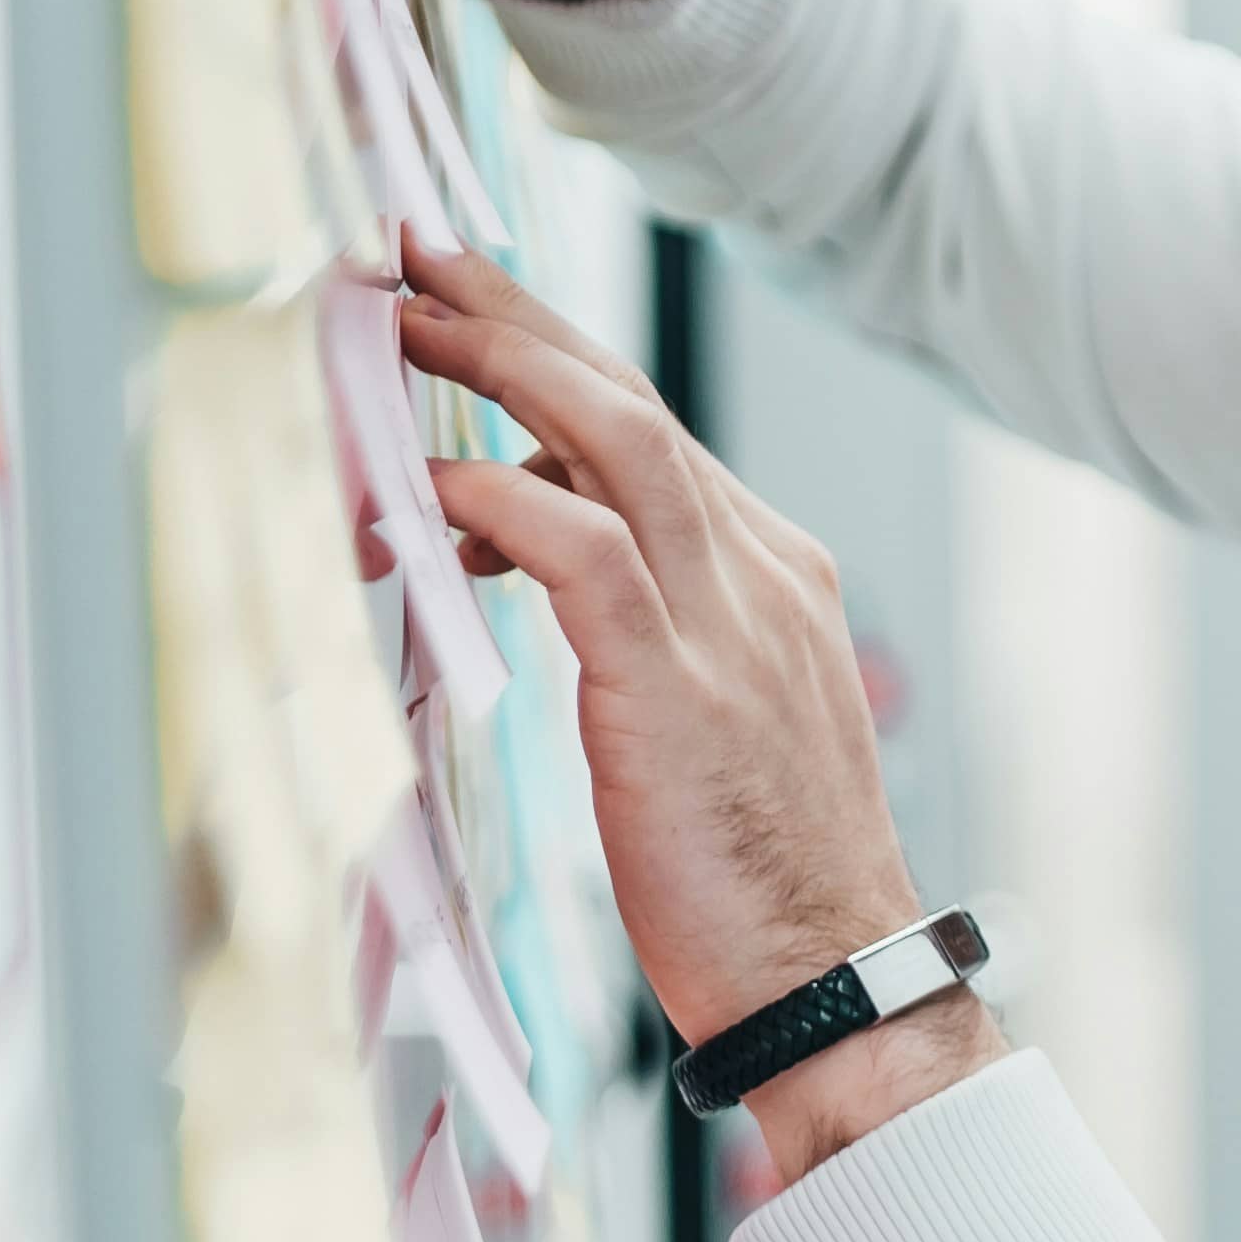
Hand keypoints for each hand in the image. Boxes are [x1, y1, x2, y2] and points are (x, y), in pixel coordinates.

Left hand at [407, 239, 1002, 1186]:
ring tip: (405, 326)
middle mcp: (760, 572)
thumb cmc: (757, 879)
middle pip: (628, 399)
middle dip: (518, 317)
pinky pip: (586, 551)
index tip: (471, 302)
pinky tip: (433, 491)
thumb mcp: (707, 723)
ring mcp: (730, 622)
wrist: (835, 983)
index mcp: (772, 574)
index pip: (649, 427)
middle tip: (417, 258)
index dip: (554, 352)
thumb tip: (524, 551)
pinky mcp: (680, 685)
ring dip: (502, 366)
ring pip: (615, 439)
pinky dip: (505, 502)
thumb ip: (641, 626)